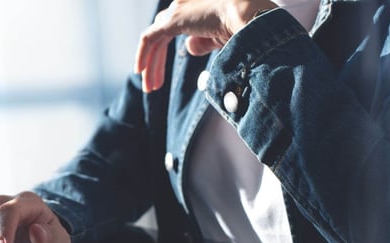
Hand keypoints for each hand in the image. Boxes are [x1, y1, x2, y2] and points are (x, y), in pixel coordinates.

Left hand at [134, 0, 277, 91]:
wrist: (249, 16)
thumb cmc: (244, 27)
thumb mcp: (221, 37)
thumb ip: (204, 41)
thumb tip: (189, 47)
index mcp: (195, 6)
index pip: (172, 28)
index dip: (163, 53)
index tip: (162, 75)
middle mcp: (184, 4)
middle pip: (161, 35)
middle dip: (155, 62)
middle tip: (153, 85)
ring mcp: (178, 9)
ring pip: (155, 40)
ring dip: (150, 65)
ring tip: (149, 88)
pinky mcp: (173, 19)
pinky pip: (149, 39)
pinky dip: (142, 55)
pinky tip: (140, 73)